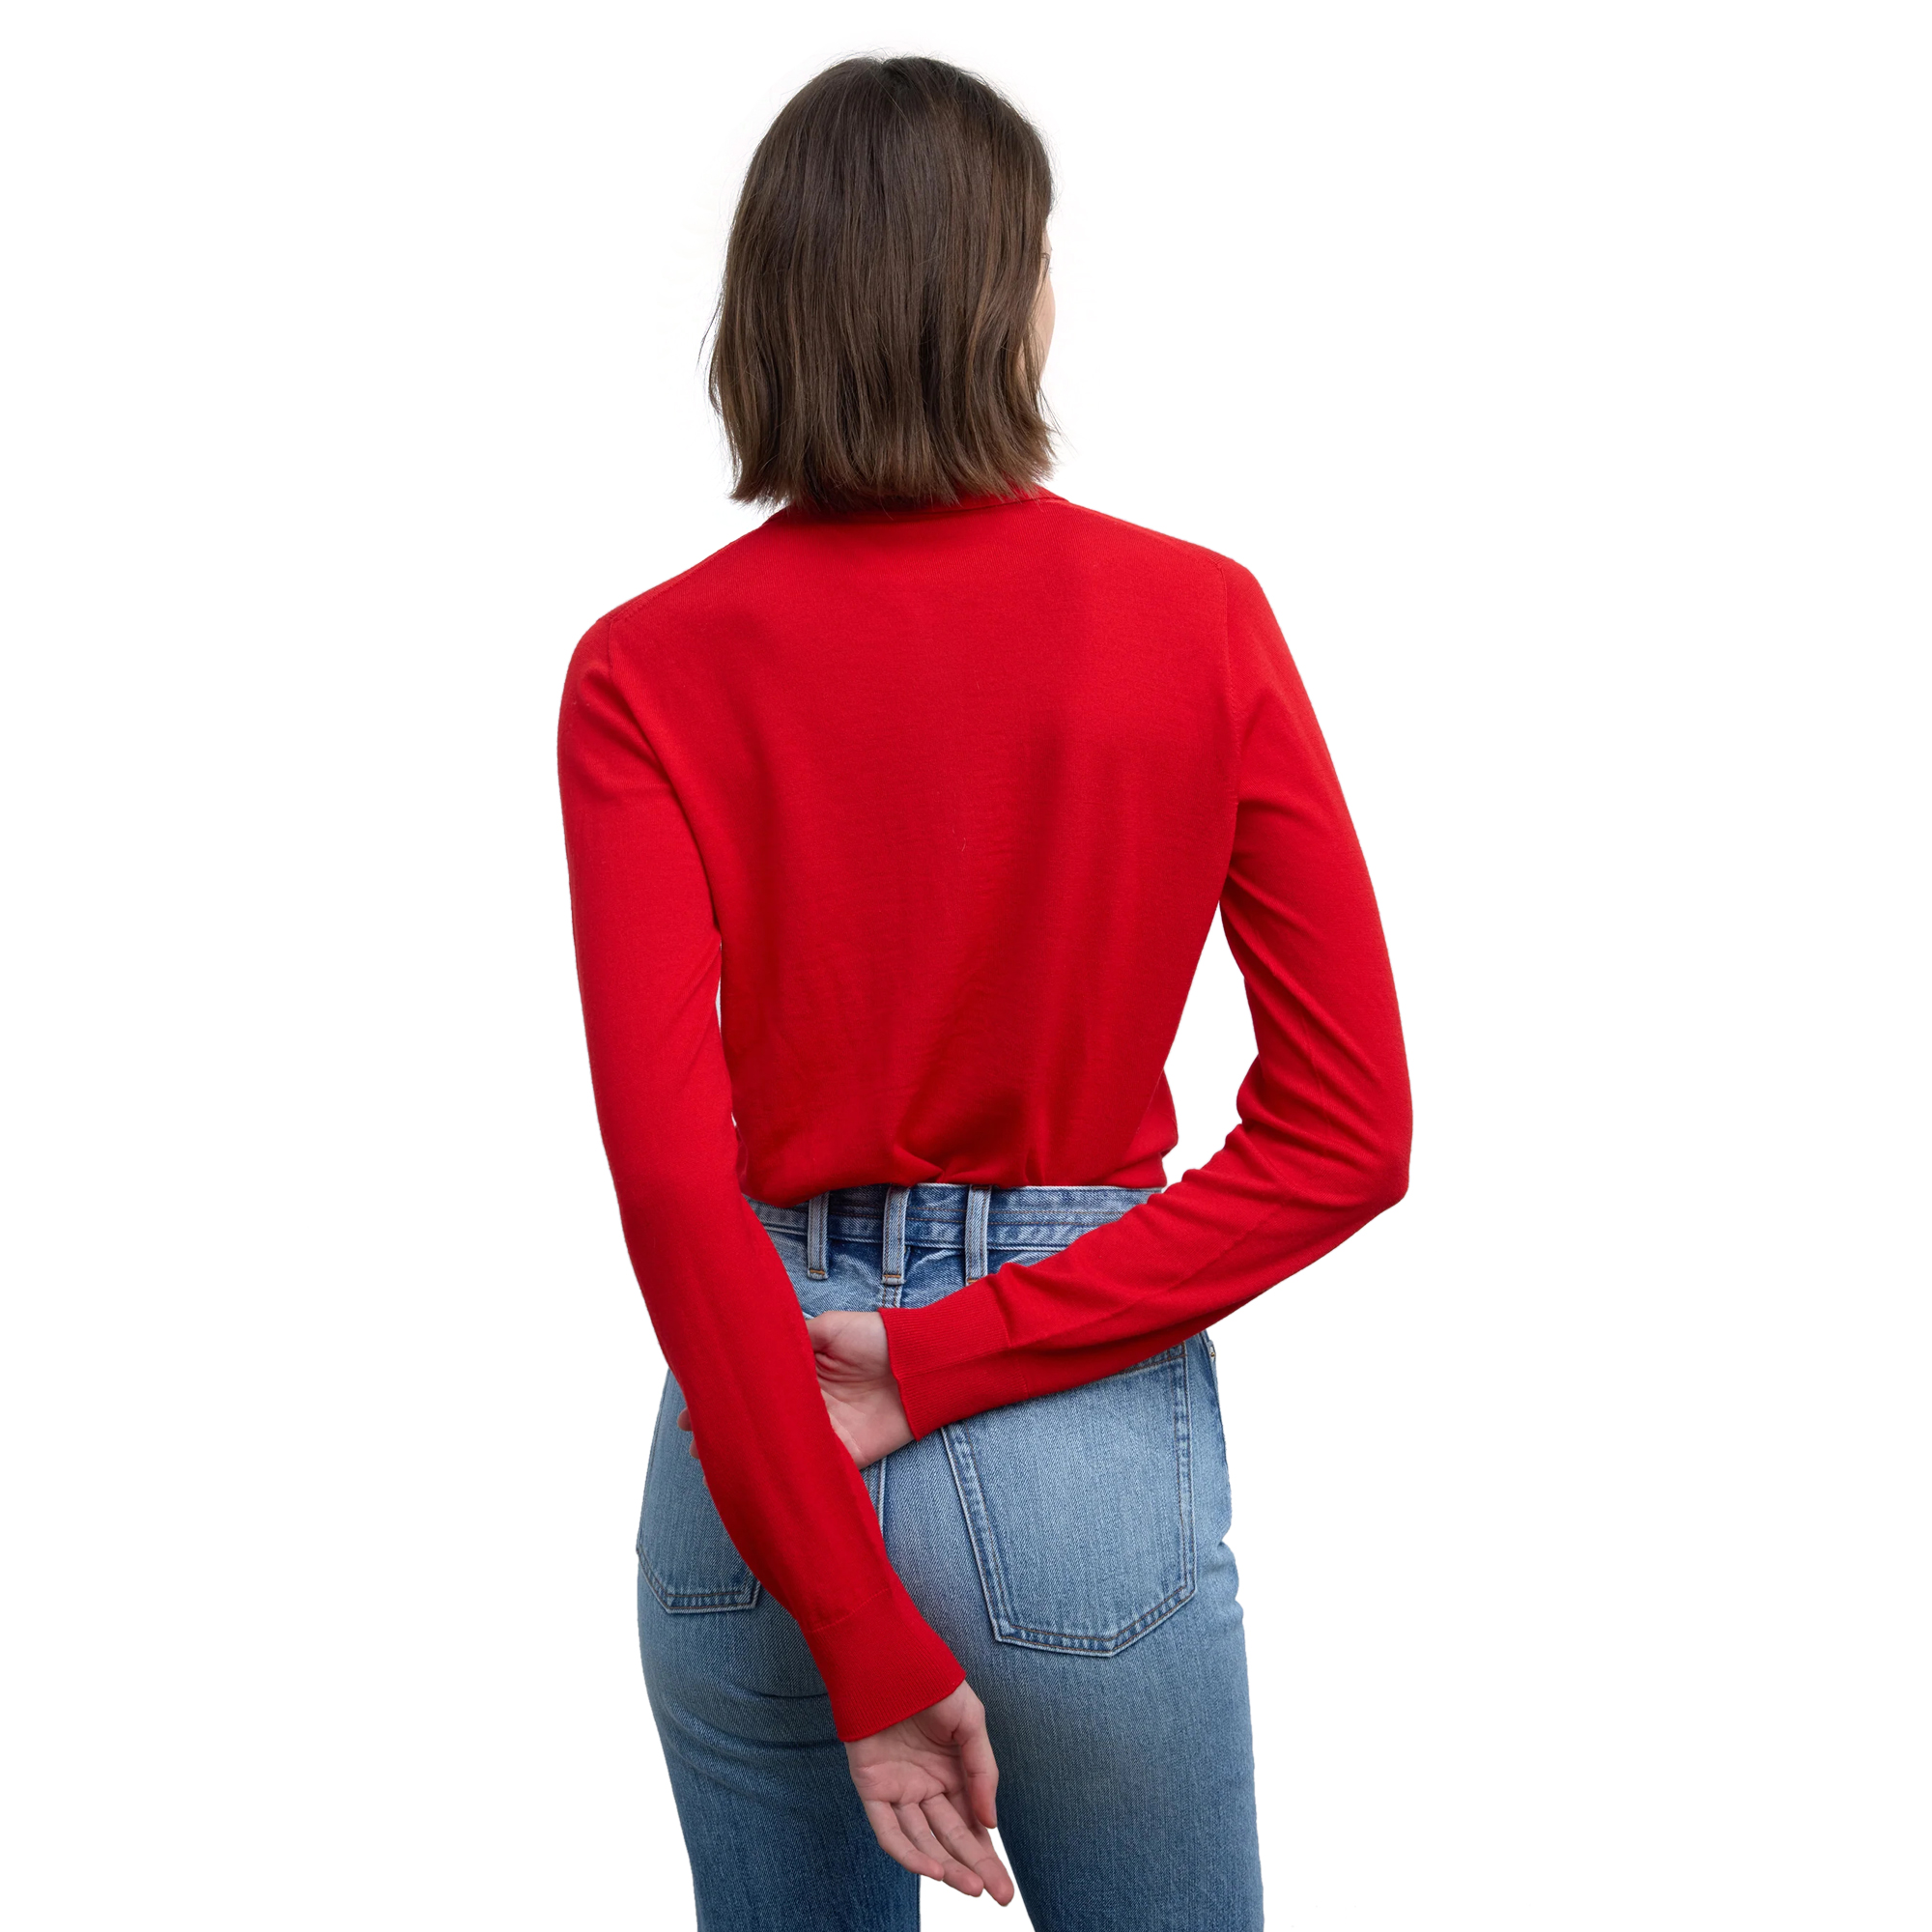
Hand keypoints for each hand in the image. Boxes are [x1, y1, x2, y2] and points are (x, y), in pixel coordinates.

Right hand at [676, 1308, 913, 1468]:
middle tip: (696, 1442)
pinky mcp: (844, 1454)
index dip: (726, 1396)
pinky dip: (783, 1474)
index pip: (755, 1386)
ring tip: (712, 1465)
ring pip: (777, 1447)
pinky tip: (755, 1480)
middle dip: (728, 1431)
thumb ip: (793, 1338)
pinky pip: (809, 1467)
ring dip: (748, 1456)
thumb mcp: (828, 1327)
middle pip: (761, 1421)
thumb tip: (756, 1344)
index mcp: (802, 1370)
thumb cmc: (876, 1338)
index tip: (694, 1408)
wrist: (920, 1365)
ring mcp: (824, 1430)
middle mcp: (808, 1402)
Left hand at [846, 1679, 1013, 1903]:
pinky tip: (933, 1868)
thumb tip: (990, 1824)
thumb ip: (982, 1772)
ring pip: (923, 1840)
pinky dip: (909, 1852)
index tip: (1005, 1886)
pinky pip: (889, 1830)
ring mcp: (899, 1790)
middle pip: (951, 1838)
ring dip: (946, 1867)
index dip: (987, 1855)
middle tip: (998, 1894)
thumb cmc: (932, 1684)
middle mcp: (926, 1786)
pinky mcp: (872, 1789)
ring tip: (970, 1886)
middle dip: (975, 1869)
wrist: (888, 1659)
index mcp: (952, 1773)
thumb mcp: (971, 1723)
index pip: (971, 1824)